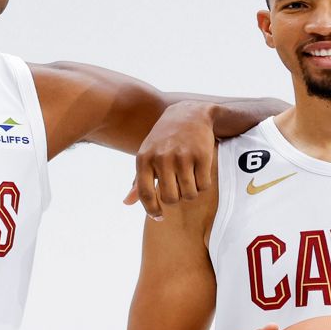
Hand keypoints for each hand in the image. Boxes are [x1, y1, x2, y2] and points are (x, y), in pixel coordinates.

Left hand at [124, 101, 214, 218]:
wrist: (189, 113)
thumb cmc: (164, 139)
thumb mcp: (147, 154)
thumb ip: (138, 180)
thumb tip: (127, 202)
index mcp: (144, 158)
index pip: (146, 194)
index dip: (152, 210)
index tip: (159, 216)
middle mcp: (162, 158)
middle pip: (171, 198)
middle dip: (176, 198)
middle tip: (178, 187)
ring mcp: (183, 156)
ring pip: (189, 194)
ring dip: (191, 192)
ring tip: (189, 179)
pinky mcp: (202, 155)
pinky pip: (203, 185)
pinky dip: (202, 184)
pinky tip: (199, 172)